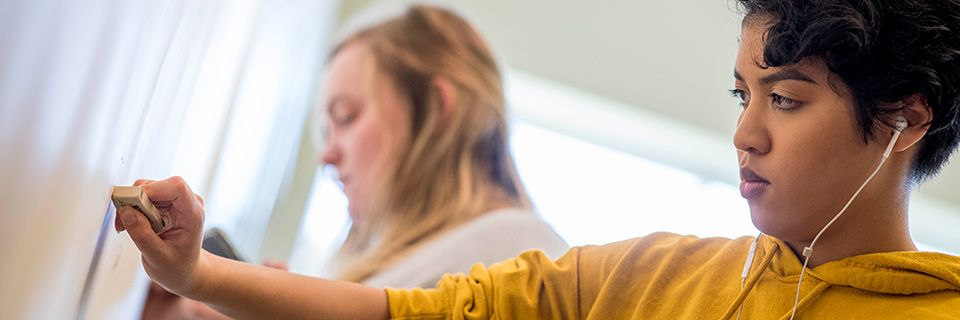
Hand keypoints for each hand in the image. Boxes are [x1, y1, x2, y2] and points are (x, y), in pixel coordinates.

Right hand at [115, 176, 206, 295]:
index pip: (176, 186)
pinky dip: (134, 208)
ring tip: (130, 227)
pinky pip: (145, 196)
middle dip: (135, 200)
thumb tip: (126, 212)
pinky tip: (134, 224)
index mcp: (193, 214)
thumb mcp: (157, 258)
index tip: (132, 205)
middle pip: (158, 185)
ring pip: (148, 188)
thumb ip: (142, 235)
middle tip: (124, 222)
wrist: (185, 271)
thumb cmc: (178, 267)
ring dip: (132, 205)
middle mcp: (188, 203)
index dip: (151, 190)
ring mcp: (177, 202)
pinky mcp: (166, 203)